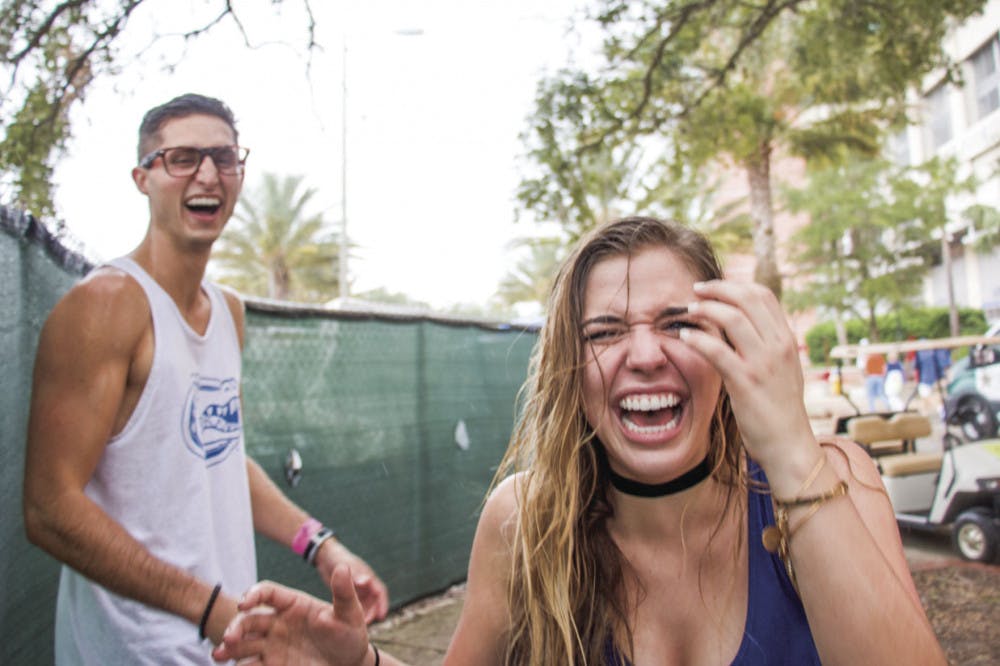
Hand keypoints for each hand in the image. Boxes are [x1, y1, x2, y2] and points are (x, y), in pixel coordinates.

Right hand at [212, 564, 371, 664]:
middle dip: (235, 626)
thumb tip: (344, 567)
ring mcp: (273, 645)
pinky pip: (251, 665)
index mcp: (292, 604)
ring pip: (243, 644)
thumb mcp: (350, 613)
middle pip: (249, 619)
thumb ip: (343, 592)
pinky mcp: (272, 665)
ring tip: (218, 655)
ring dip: (228, 648)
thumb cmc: (350, 635)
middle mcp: (278, 623)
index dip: (253, 594)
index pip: (266, 592)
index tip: (244, 604)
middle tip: (228, 638)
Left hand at [314, 539, 388, 622]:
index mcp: (368, 577)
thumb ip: (357, 573)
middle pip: (375, 602)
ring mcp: (359, 589)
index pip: (380, 592)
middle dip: (373, 613)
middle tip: (366, 625)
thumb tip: (366, 581)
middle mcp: (366, 584)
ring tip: (358, 626)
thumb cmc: (337, 559)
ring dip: (365, 614)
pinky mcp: (351, 592)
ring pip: (366, 605)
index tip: (381, 616)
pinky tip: (348, 622)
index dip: (382, 604)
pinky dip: (356, 613)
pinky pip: (357, 605)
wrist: (326, 556)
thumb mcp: (346, 566)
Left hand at [680, 280, 818, 473]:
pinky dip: (698, 339)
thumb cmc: (780, 409)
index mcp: (786, 340)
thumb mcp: (783, 369)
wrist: (789, 444)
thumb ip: (767, 346)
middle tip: (696, 291)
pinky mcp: (746, 382)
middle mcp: (778, 346)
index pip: (763, 296)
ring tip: (688, 311)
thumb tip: (742, 325)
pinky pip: (717, 350)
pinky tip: (684, 337)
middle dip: (718, 289)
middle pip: (748, 298)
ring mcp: (763, 363)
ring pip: (732, 318)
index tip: (713, 288)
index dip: (735, 285)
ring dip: (705, 309)